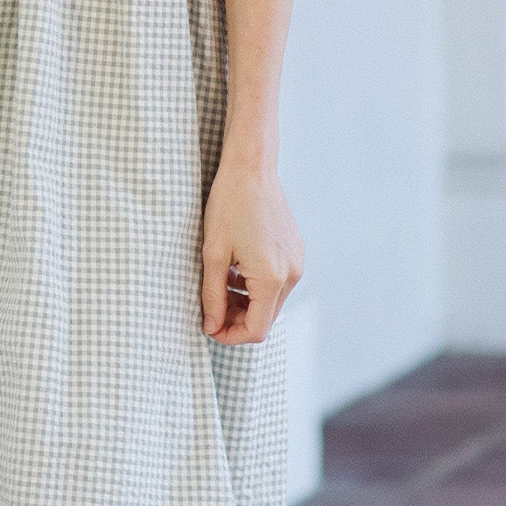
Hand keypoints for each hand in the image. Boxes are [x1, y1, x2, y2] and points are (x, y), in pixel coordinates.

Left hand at [202, 151, 302, 343]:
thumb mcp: (212, 254)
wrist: (251, 169)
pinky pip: (276, 281)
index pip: (256, 330)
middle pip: (266, 318)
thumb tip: (212, 327)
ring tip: (218, 283)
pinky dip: (255, 285)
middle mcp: (291, 274)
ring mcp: (296, 262)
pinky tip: (234, 269)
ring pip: (271, 300)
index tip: (209, 327)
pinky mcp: (295, 252)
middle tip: (210, 308)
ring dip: (245, 302)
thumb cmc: (228, 207)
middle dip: (237, 320)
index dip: (231, 335)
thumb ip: (212, 295)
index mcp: (271, 278)